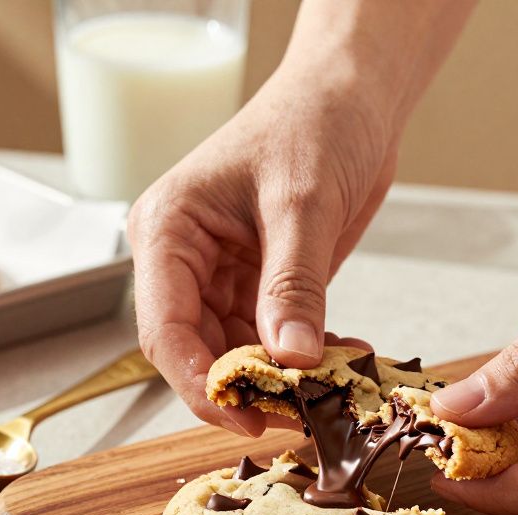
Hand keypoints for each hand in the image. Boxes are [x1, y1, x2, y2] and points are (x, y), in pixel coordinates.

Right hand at [127, 72, 396, 435]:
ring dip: (278, 380)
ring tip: (329, 392)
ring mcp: (221, 274)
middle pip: (195, 351)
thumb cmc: (314, 121)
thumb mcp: (303, 203)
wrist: (353, 93)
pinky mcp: (260, 283)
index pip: (164, 330)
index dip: (199, 384)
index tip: (245, 419)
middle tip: (298, 415)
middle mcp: (184, 259)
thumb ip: (294, 285)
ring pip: (235, 353)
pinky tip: (341, 364)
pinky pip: (272, 339)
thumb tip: (290, 361)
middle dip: (244, 389)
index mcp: (167, 230)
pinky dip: (304, 359)